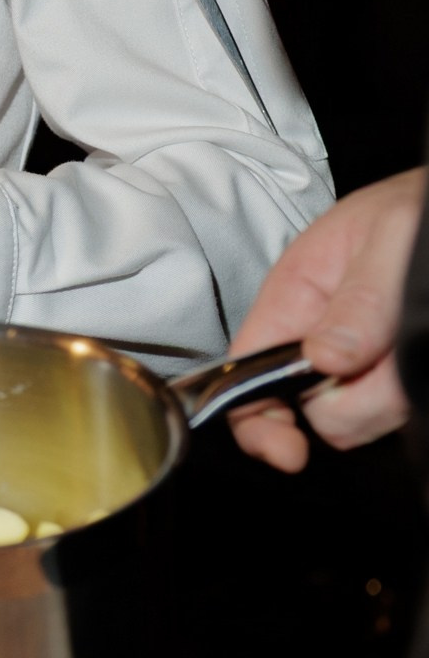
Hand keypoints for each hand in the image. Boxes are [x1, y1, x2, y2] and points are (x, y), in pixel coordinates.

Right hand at [225, 166, 423, 471]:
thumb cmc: (423, 208)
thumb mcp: (394, 236)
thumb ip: (360, 298)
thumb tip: (320, 359)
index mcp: (296, 292)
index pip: (246, 367)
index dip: (255, 416)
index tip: (289, 449)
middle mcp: (320, 335)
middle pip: (315, 408)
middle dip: (361, 396)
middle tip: (399, 349)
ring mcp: (360, 364)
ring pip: (364, 417)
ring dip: (397, 391)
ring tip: (420, 336)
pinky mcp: (394, 382)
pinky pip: (396, 411)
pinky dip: (413, 394)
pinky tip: (424, 354)